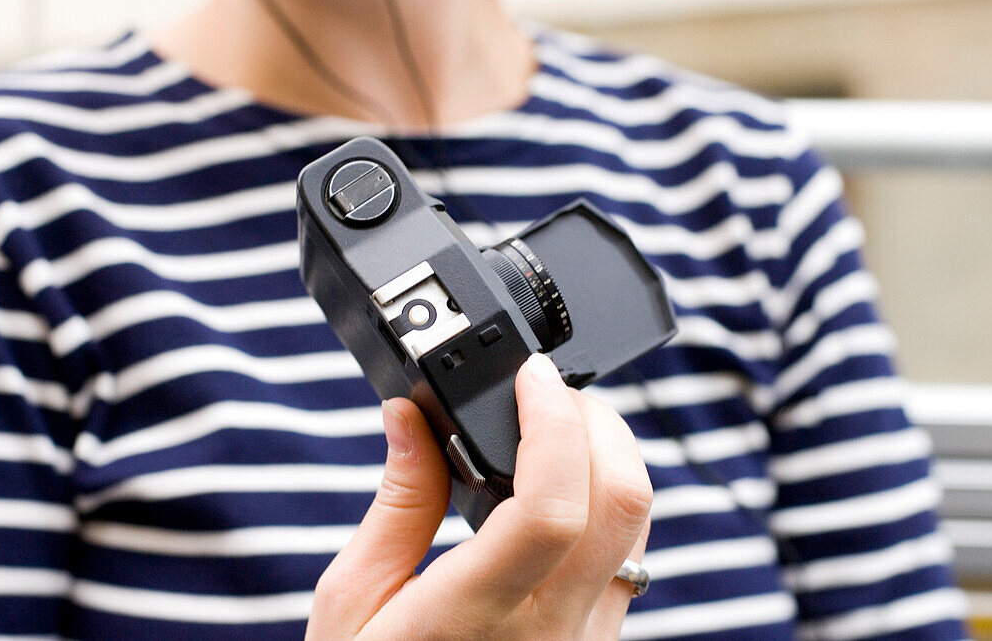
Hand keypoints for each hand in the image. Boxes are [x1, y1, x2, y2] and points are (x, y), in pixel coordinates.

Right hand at [305, 353, 651, 639]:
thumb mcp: (352, 599)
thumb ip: (397, 501)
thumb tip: (409, 414)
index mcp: (479, 615)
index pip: (554, 507)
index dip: (554, 423)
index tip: (530, 376)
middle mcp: (553, 630)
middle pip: (625, 501)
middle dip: (599, 421)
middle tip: (547, 392)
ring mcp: (585, 640)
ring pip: (639, 526)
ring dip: (611, 456)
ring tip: (554, 430)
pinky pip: (630, 556)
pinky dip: (610, 500)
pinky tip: (564, 487)